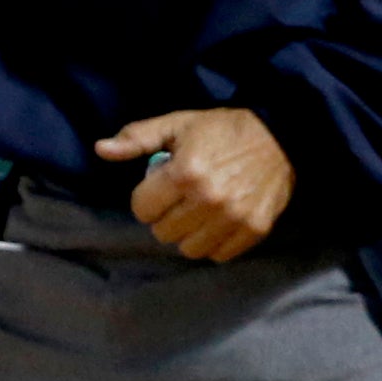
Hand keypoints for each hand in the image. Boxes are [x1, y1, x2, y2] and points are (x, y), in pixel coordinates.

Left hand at [93, 107, 293, 262]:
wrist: (281, 136)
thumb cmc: (222, 129)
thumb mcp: (177, 125)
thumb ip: (137, 138)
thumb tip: (100, 149)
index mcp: (184, 173)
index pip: (142, 209)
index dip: (145, 199)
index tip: (158, 188)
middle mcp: (208, 200)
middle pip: (163, 232)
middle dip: (164, 216)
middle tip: (178, 200)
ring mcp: (233, 218)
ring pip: (188, 249)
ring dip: (187, 234)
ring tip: (196, 214)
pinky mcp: (254, 230)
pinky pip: (218, 255)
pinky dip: (213, 243)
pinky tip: (216, 223)